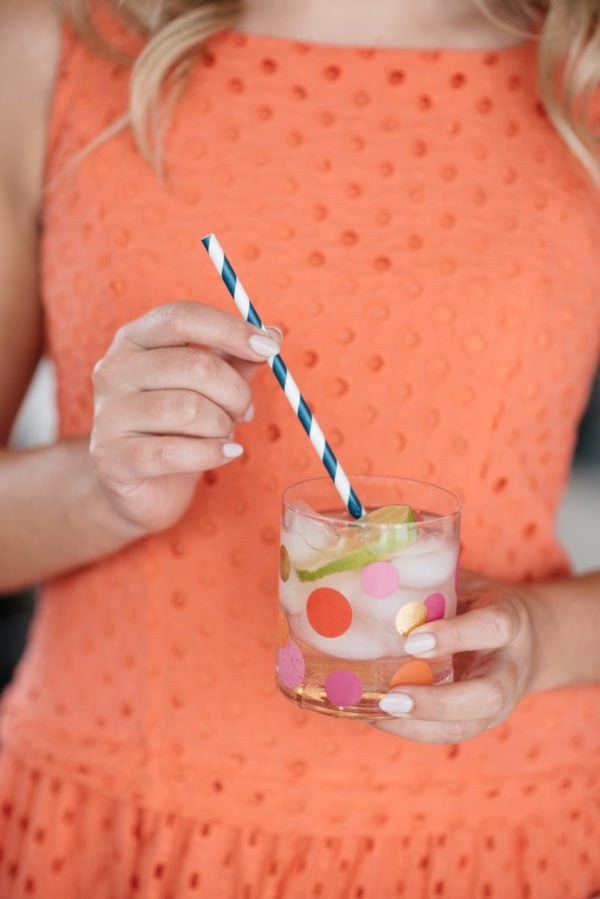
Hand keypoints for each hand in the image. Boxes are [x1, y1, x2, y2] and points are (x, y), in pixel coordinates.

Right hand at [90, 301, 280, 532]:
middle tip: (244, 410)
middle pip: (195, 365)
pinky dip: (212, 454)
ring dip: (222, 426)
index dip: (231, 330)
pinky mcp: (112, 458)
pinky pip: (174, 452)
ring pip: (189, 409)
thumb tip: (272, 334)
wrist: (142, 484)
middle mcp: (114, 370)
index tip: (270, 348)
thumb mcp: (207, 385)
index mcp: (134, 339)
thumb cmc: (177, 426)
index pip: (182, 318)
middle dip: (235, 391)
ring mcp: (109, 414)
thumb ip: (236, 359)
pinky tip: (225, 454)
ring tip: (224, 434)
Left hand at [374, 571, 538, 743]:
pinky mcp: (478, 721)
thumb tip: (377, 564)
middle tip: (391, 697)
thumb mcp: (468, 583)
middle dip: (437, 702)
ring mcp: (497, 703)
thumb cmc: (481, 604)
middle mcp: (509, 668)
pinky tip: (375, 716)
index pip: (493, 628)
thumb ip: (434, 579)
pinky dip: (409, 730)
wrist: (526, 641)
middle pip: (487, 696)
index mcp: (510, 621)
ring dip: (417, 725)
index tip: (412, 640)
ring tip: (375, 711)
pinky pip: (447, 734)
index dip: (455, 635)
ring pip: (466, 726)